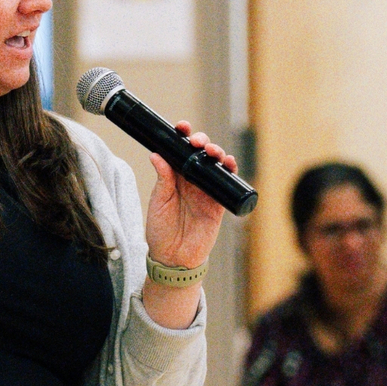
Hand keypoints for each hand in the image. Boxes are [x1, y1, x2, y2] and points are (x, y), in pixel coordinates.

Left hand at [145, 122, 237, 269]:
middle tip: (197, 141)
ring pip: (215, 165)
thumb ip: (162, 180)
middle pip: (200, 154)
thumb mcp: (157, 202)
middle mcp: (191, 181)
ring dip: (217, 153)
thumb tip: (157, 154)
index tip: (181, 127)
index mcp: (174, 177)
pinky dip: (230, 171)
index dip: (182, 137)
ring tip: (212, 151)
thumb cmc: (161, 231)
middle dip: (202, 142)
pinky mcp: (218, 204)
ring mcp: (206, 191)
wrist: (173, 258)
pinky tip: (228, 164)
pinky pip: (227, 184)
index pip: (179, 152)